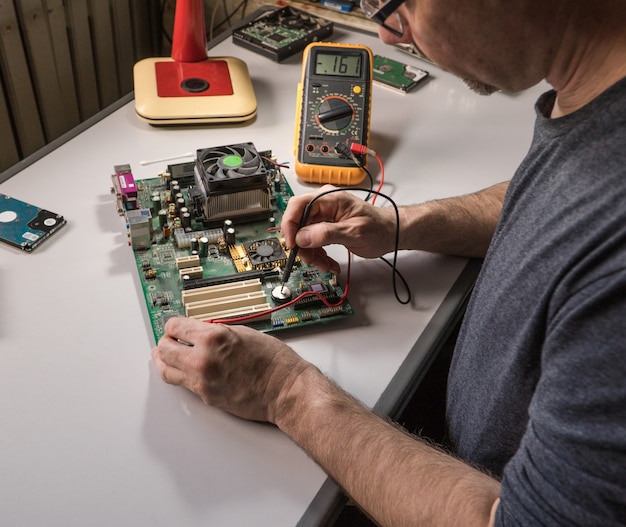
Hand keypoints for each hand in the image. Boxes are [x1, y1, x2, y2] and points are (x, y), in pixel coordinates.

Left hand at [151, 317, 308, 422]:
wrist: (285, 390)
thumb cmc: (275, 363)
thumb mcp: (245, 333)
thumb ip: (218, 331)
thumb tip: (200, 331)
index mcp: (213, 338)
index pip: (176, 327)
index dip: (173, 324)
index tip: (174, 325)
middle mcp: (203, 359)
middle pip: (165, 348)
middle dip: (165, 340)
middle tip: (168, 338)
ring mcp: (202, 381)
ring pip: (166, 370)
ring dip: (163, 359)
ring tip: (163, 355)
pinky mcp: (205, 397)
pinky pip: (182, 384)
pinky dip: (178, 374)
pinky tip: (180, 369)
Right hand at [281, 185, 397, 273]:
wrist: (389, 233)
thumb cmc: (378, 228)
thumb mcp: (353, 232)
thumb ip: (326, 233)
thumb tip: (302, 237)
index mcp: (329, 198)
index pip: (297, 205)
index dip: (290, 225)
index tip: (293, 244)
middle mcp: (323, 204)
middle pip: (298, 224)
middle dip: (303, 245)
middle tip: (312, 260)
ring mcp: (323, 216)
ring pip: (304, 236)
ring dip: (312, 254)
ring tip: (326, 265)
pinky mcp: (325, 227)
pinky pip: (312, 241)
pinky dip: (318, 254)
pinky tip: (329, 262)